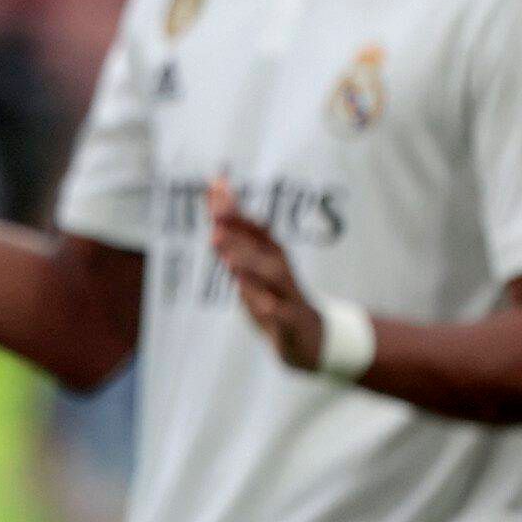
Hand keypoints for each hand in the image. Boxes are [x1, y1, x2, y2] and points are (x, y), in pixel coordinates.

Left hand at [206, 175, 322, 367]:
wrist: (309, 336)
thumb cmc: (273, 294)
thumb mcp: (250, 263)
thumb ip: (231, 230)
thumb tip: (213, 188)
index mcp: (269, 253)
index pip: (250, 225)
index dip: (232, 207)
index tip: (215, 185)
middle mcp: (280, 269)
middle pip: (262, 247)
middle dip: (239, 236)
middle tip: (215, 226)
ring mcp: (288, 295)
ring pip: (272, 278)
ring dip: (252, 267)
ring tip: (229, 260)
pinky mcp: (291, 322)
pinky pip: (283, 315)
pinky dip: (273, 309)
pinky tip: (262, 305)